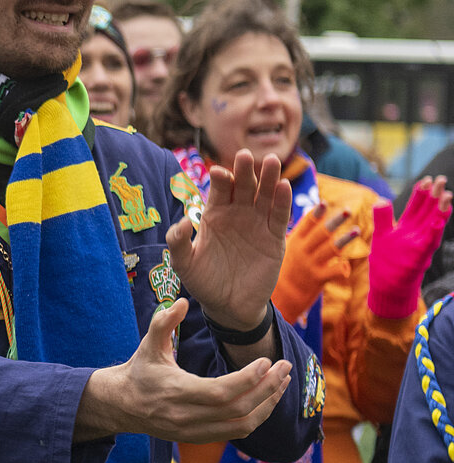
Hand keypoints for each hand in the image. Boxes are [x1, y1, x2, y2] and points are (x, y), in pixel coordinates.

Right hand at [76, 299, 293, 444]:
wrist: (122, 405)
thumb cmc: (140, 371)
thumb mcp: (148, 344)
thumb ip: (163, 322)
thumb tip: (182, 302)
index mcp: (175, 391)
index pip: (220, 392)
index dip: (248, 379)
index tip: (266, 362)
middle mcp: (186, 416)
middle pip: (238, 409)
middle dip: (268, 389)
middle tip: (285, 367)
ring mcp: (193, 430)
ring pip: (242, 425)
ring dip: (268, 405)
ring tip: (283, 383)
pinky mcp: (200, 438)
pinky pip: (237, 432)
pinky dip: (257, 416)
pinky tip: (267, 398)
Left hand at [169, 149, 291, 331]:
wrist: (228, 306)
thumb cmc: (203, 281)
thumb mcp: (184, 263)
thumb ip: (178, 242)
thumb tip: (180, 222)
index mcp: (214, 214)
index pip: (219, 190)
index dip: (220, 180)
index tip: (219, 172)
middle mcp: (237, 214)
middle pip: (244, 187)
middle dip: (245, 171)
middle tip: (246, 156)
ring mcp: (257, 223)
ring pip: (264, 195)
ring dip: (268, 178)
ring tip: (270, 161)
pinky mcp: (274, 237)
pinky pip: (279, 215)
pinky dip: (282, 201)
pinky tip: (283, 186)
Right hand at [272, 202, 353, 321]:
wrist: (282, 297)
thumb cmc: (287, 268)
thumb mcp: (286, 248)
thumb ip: (301, 231)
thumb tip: (312, 210)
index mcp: (294, 242)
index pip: (305, 225)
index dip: (316, 214)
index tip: (324, 203)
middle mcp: (302, 252)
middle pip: (320, 234)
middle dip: (334, 222)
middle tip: (348, 210)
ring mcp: (310, 265)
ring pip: (330, 249)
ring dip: (344, 240)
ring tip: (356, 231)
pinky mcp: (318, 279)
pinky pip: (334, 271)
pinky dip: (342, 267)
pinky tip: (346, 264)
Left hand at [369, 176, 451, 318]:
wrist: (387, 286)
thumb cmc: (386, 262)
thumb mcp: (381, 236)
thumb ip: (382, 218)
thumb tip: (382, 199)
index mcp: (406, 227)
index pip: (415, 206)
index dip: (420, 193)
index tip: (426, 179)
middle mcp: (417, 234)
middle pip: (427, 212)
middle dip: (434, 196)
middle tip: (441, 180)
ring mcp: (420, 245)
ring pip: (433, 226)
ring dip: (440, 212)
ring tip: (447, 196)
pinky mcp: (419, 258)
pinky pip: (428, 244)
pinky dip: (433, 233)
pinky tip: (437, 222)